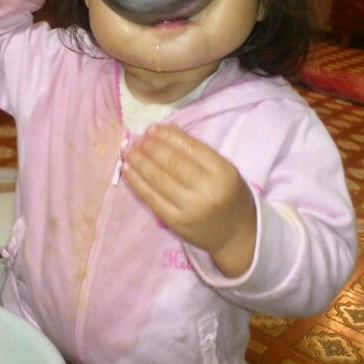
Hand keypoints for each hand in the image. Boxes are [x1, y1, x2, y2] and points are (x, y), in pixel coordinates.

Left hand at [124, 125, 256, 276]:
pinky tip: (128, 169)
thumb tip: (165, 130)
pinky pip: (151, 198)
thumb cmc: (228, 195)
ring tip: (129, 151)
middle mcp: (207, 190)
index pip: (190, 148)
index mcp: (222, 172)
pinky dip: (136, 182)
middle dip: (151, 147)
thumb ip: (197, 151)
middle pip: (172, 162)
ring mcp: (189, 208)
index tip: (153, 128)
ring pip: (158, 179)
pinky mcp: (175, 222)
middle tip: (139, 139)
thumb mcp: (223, 169)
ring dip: (140, 161)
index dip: (168, 136)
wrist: (235, 235)